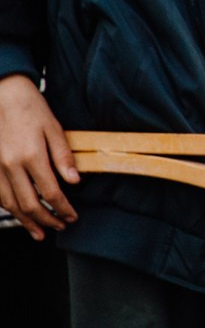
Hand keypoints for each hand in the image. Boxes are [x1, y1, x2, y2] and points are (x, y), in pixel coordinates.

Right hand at [0, 74, 75, 237]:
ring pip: (9, 204)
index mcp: (31, 156)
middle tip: (61, 227)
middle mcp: (10, 166)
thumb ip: (63, 156)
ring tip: (40, 232)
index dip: (64, 208)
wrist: (2, 96)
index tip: (73, 216)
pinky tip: (19, 214)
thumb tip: (74, 181)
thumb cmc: (31, 109)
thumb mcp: (54, 128)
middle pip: (29, 204)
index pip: (51, 192)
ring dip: (26, 221)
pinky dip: (9, 208)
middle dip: (47, 220)